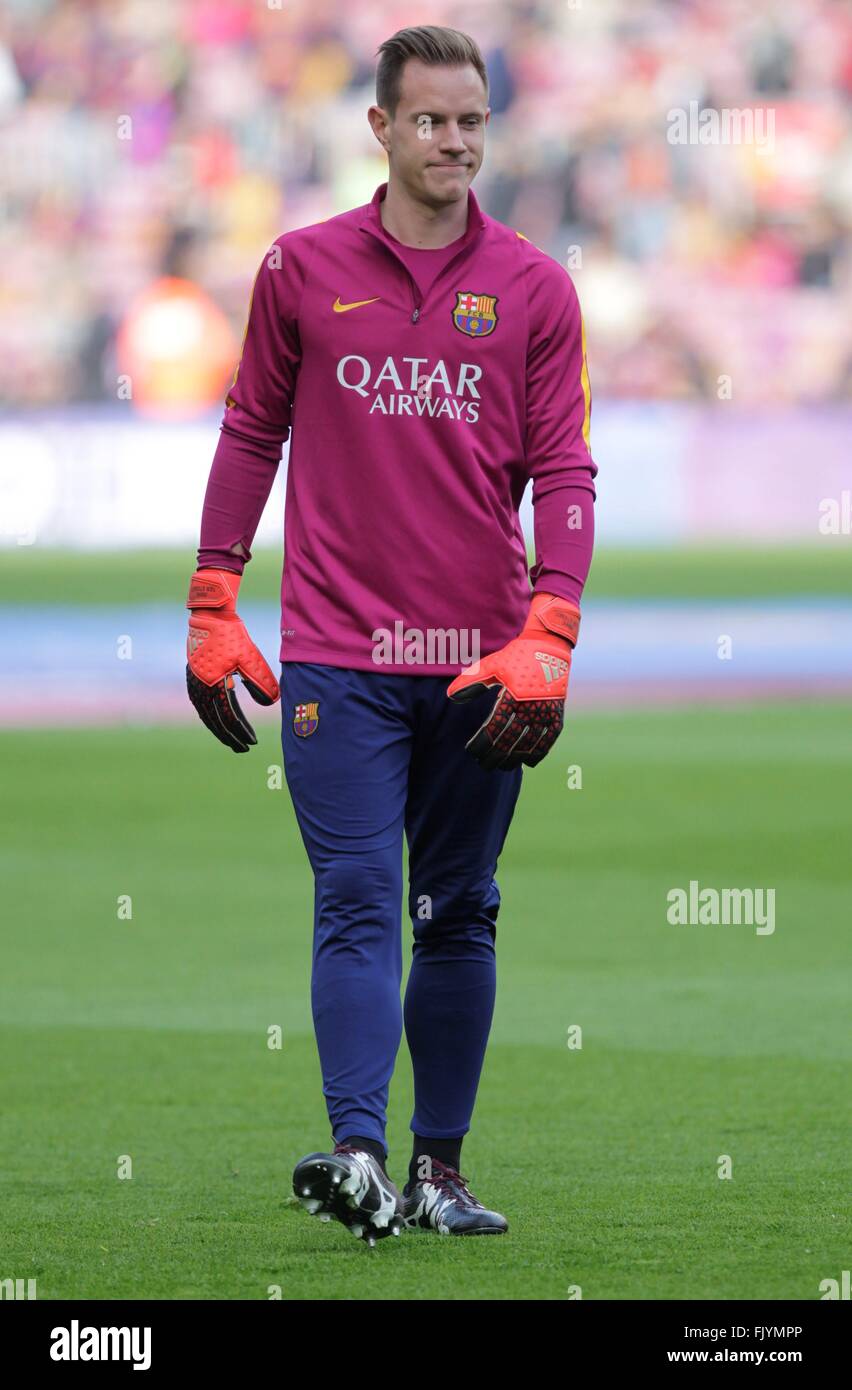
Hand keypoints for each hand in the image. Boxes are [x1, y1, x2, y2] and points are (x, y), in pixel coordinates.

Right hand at [185, 568, 278, 752]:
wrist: (211, 616)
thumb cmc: (233, 636)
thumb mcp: (251, 658)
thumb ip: (261, 682)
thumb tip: (271, 704)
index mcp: (214, 685)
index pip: (229, 718)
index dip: (241, 732)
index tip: (252, 742)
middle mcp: (200, 688)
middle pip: (216, 722)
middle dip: (230, 737)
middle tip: (243, 748)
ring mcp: (194, 684)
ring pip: (206, 715)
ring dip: (219, 729)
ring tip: (232, 740)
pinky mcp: (193, 678)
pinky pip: (201, 705)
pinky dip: (210, 716)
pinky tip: (218, 721)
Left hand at [446, 592, 579, 770]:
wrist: (549, 646)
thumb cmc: (516, 656)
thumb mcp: (491, 666)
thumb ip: (471, 682)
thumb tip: (451, 697)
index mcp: (512, 696)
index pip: (494, 729)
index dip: (482, 743)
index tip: (473, 751)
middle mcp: (530, 707)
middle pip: (510, 741)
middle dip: (495, 756)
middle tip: (484, 765)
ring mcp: (545, 712)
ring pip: (528, 745)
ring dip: (514, 759)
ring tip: (503, 767)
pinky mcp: (557, 714)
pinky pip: (548, 740)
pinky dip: (538, 753)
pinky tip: (527, 762)